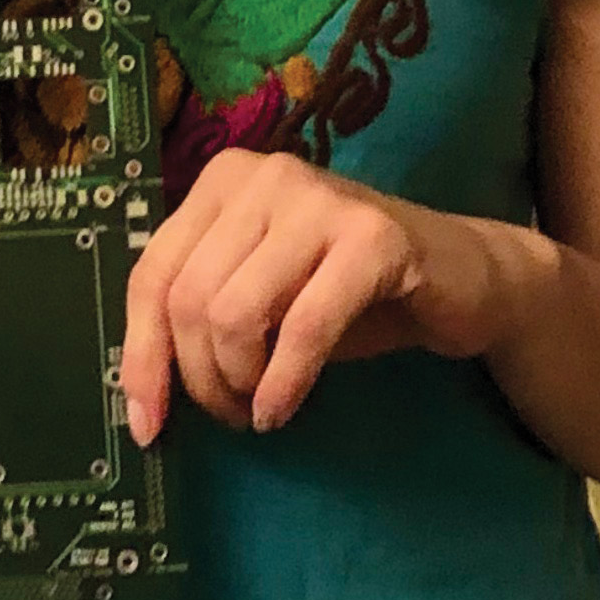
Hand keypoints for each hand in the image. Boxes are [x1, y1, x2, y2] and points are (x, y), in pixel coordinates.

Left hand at [118, 149, 556, 442]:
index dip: (141, 356)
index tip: (146, 424)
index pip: (151, 274)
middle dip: (201, 378)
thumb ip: (201, 317)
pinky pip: (302, 327)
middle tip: (232, 413)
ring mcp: (319, 199)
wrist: (460, 278)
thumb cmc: (348, 294)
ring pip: (232, 314)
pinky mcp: (373, 237)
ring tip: (260, 408)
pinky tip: (283, 409)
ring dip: (240, 384)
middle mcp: (265, 176)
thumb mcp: (260, 299)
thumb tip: (138, 394)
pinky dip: (284, 383)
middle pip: (189, 300)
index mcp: (223, 182)